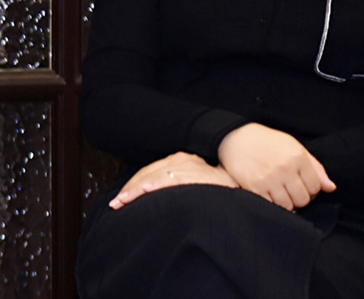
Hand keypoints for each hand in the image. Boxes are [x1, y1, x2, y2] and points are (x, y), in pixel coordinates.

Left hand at [109, 152, 238, 209]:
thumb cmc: (223, 191)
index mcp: (185, 160)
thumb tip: (161, 197)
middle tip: (116, 203)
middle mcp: (186, 160)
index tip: (122, 197)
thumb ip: (183, 186)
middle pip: (152, 172)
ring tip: (123, 201)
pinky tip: (145, 191)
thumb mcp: (201, 184)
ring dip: (139, 188)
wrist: (247, 190)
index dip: (137, 183)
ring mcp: (192, 166)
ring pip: (159, 175)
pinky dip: (158, 185)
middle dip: (132, 188)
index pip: (155, 170)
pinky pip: (174, 180)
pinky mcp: (200, 176)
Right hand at [217, 123, 335, 210]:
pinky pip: (271, 207)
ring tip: (279, 191)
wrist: (236, 138)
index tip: (302, 185)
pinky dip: (272, 204)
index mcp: (297, 156)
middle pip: (303, 200)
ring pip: (288, 206)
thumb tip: (331, 188)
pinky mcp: (254, 188)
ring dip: (286, 202)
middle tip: (290, 189)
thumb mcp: (292, 145)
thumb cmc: (267, 141)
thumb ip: (314, 166)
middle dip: (299, 198)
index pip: (315, 187)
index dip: (311, 189)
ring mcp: (269, 179)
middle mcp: (285, 168)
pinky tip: (268, 193)